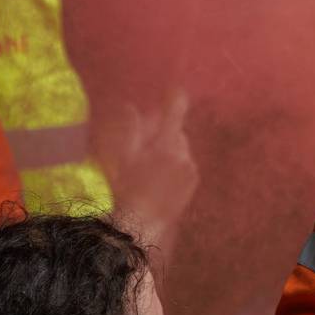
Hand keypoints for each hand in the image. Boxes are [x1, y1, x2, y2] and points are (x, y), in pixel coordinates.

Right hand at [110, 89, 197, 246]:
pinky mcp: (192, 184)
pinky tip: (157, 177)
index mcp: (166, 144)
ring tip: (147, 164)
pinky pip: (184, 165)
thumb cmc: (126, 189)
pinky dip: (174, 165)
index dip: (174, 98)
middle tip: (144, 141)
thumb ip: (129, 129)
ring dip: (168, 149)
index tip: (174, 89)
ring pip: (180, 149)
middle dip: (162, 132)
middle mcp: (184, 154)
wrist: (140, 225)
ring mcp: (190, 170)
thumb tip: (129, 106)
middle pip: (176, 132)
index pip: (175, 111)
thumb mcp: (122, 157)